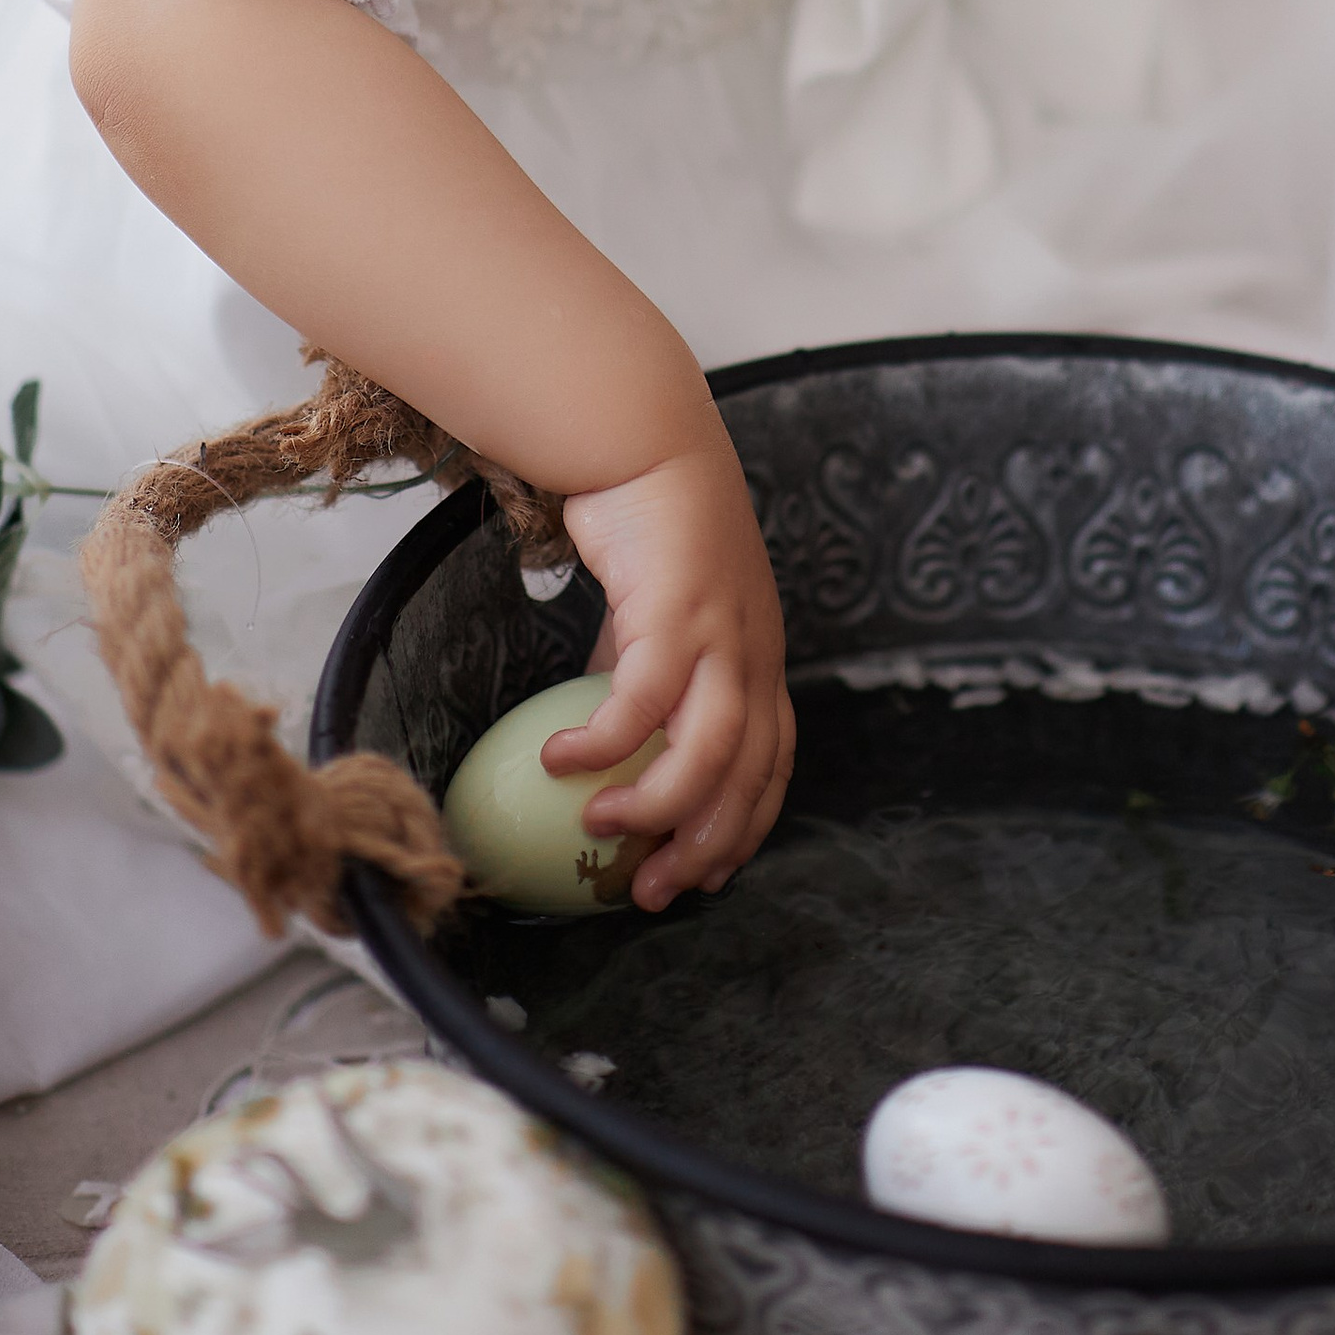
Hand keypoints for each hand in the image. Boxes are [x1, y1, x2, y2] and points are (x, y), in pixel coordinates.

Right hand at [539, 429, 793, 908]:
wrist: (645, 443)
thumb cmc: (651, 522)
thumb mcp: (660, 609)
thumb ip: (646, 663)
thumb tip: (611, 719)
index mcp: (759, 657)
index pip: (773, 763)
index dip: (746, 826)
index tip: (705, 872)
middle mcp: (753, 655)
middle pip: (748, 777)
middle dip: (706, 845)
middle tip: (652, 892)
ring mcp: (722, 637)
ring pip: (709, 753)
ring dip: (656, 807)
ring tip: (601, 828)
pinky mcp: (677, 616)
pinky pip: (641, 704)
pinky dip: (604, 744)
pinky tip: (561, 760)